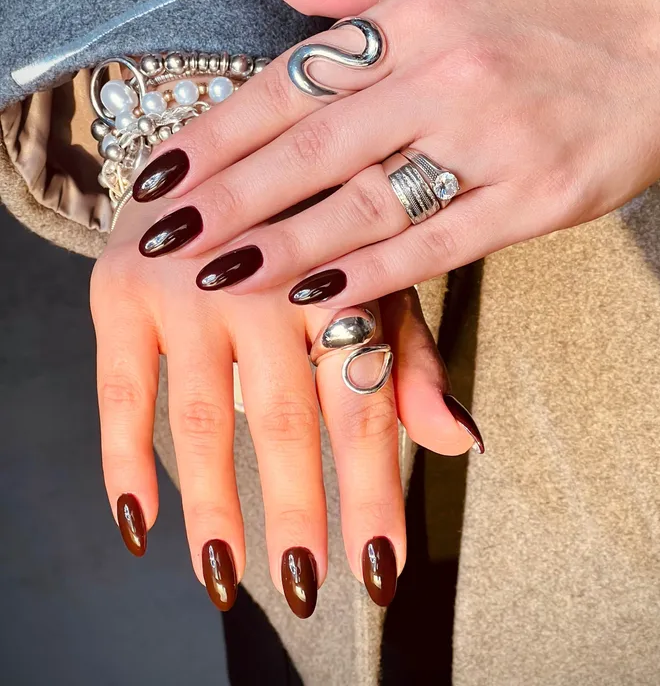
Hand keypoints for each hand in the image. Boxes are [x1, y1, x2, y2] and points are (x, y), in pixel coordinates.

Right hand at [91, 197, 479, 615]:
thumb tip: (461, 444)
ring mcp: (186, 282)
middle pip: (283, 419)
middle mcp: (265, 279)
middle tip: (306, 589)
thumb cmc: (319, 229)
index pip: (362, 405)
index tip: (380, 567)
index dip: (371, 492)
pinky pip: (119, 389)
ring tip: (226, 577)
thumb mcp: (379, 278)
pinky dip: (124, 460)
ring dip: (214, 506)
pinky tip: (140, 522)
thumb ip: (414, 362)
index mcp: (344, 276)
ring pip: (202, 416)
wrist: (224, 149)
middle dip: (295, 513)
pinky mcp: (120, 287)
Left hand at [129, 0, 659, 306]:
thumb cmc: (564, 9)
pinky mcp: (534, 199)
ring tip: (222, 277)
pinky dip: (376, 272)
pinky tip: (320, 298)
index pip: (297, 82)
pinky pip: (440, 241)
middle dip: (233, 197)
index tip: (166, 174)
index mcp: (422, 21)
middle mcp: (448, 79)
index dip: (223, 132)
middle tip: (167, 238)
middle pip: (316, 147)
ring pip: (369, 202)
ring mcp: (493, 143)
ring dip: (288, 244)